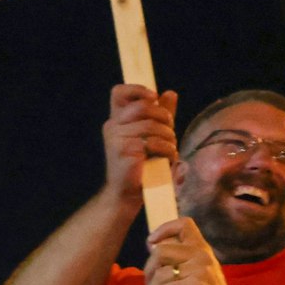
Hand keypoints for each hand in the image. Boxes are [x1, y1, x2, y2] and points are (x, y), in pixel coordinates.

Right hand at [102, 85, 178, 201]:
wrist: (126, 194)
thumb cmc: (141, 165)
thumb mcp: (152, 135)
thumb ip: (159, 114)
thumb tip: (170, 93)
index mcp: (116, 121)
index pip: (119, 93)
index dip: (136, 89)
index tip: (153, 97)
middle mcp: (113, 127)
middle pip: (143, 107)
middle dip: (164, 117)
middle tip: (171, 131)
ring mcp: (116, 139)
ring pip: (151, 126)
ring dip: (168, 138)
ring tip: (170, 150)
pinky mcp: (124, 151)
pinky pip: (153, 143)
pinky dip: (167, 150)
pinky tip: (168, 159)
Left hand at [141, 217, 243, 284]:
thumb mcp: (195, 274)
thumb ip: (178, 261)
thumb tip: (152, 247)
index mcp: (202, 250)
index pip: (184, 224)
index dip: (164, 229)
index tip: (151, 242)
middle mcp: (201, 257)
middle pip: (160, 251)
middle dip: (148, 270)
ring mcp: (198, 272)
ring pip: (159, 275)